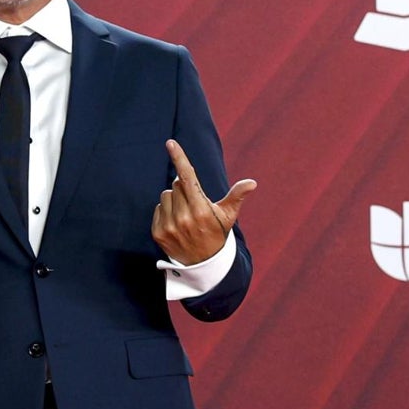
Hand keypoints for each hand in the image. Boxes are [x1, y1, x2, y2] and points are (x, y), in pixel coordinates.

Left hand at [151, 139, 256, 264]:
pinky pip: (157, 208)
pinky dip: (165, 212)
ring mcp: (169, 226)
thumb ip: (236, 196)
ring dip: (174, 200)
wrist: (203, 265)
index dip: (179, 158)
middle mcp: (184, 218)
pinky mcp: (158, 232)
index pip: (188, 177)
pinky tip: (176, 223)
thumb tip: (251, 182)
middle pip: (176, 185)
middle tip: (194, 204)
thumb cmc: (217, 233)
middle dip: (184, 188)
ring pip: (165, 195)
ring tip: (185, 215)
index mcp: (202, 210)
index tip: (170, 142)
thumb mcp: (228, 216)